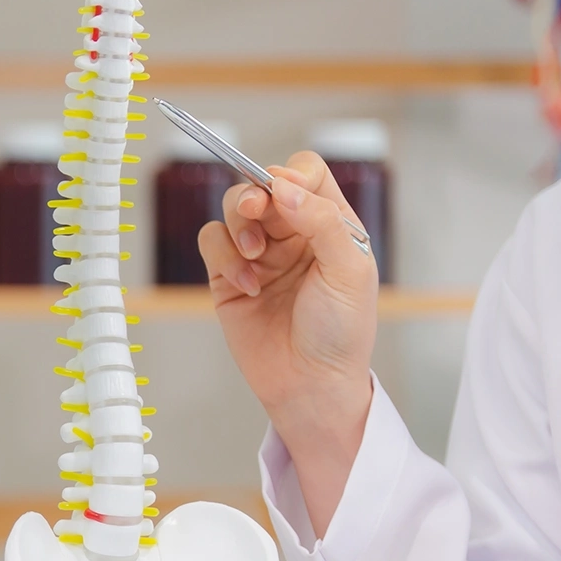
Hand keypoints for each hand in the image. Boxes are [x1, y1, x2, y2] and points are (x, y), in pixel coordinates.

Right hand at [198, 153, 379, 536]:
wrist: (310, 386)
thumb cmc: (341, 333)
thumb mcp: (348, 271)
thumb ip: (322, 221)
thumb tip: (284, 186)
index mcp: (331, 224)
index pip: (305, 174)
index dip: (290, 175)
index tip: (282, 194)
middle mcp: (293, 233)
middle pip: (261, 185)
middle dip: (253, 194)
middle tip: (252, 211)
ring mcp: (258, 254)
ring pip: (231, 210)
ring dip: (237, 227)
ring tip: (252, 259)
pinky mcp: (228, 278)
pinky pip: (211, 243)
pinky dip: (222, 257)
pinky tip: (246, 286)